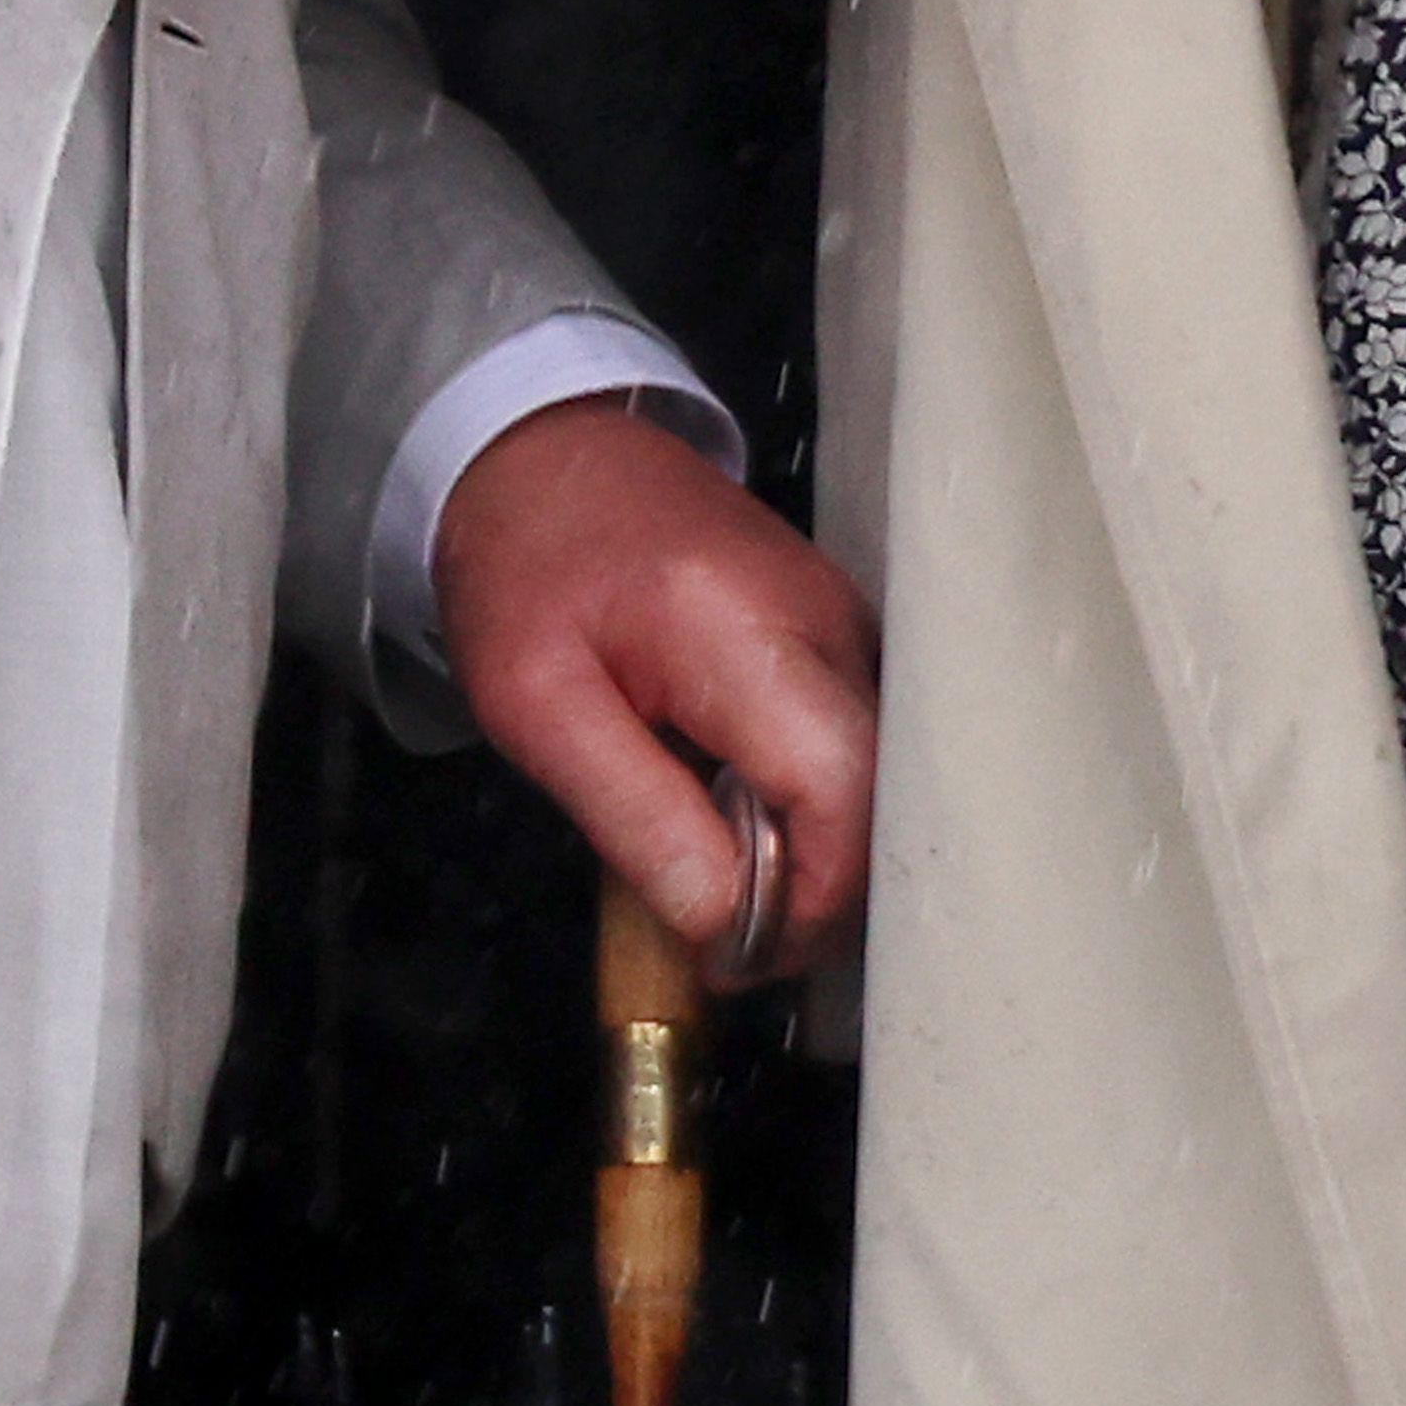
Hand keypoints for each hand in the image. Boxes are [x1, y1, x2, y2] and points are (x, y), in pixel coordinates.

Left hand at [434, 401, 878, 973]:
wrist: (541, 449)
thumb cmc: (524, 572)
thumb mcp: (534, 704)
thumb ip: (633, 813)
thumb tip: (725, 924)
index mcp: (741, 625)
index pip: (842, 787)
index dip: (809, 899)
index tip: (733, 957)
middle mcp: (824, 614)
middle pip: (880, 792)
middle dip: (819, 896)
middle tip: (729, 944)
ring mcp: (845, 615)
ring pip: (880, 776)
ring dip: (819, 857)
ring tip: (731, 888)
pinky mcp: (840, 627)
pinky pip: (859, 742)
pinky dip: (816, 807)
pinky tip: (748, 825)